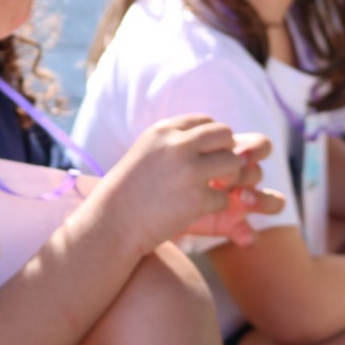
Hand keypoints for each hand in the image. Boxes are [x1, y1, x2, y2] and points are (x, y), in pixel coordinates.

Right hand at [98, 117, 281, 253]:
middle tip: (217, 172)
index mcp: (164, 130)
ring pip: (233, 163)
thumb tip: (215, 138)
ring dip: (229, 178)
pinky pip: (224, 197)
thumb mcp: (147, 151)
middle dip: (226, 153)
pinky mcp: (197, 199)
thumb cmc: (130, 189)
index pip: (207, 121)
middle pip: (225, 136)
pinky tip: (198, 209)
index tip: (205, 157)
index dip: (212, 140)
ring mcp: (189, 172)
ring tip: (213, 189)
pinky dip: (216, 205)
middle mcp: (178, 145)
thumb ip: (176, 141)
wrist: (112, 223)